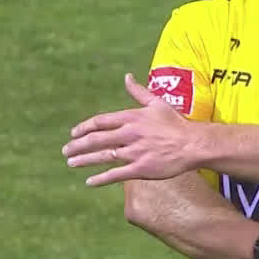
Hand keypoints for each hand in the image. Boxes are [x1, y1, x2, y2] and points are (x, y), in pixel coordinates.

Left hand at [63, 73, 198, 185]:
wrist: (193, 144)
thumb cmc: (176, 123)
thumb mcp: (156, 103)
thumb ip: (138, 92)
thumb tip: (126, 77)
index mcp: (131, 117)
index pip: (100, 121)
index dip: (84, 127)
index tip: (74, 133)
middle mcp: (129, 134)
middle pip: (96, 139)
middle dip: (78, 145)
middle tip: (66, 150)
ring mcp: (134, 152)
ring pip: (103, 156)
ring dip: (84, 160)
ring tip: (71, 163)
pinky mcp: (140, 168)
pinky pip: (116, 174)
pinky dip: (101, 178)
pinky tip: (89, 182)